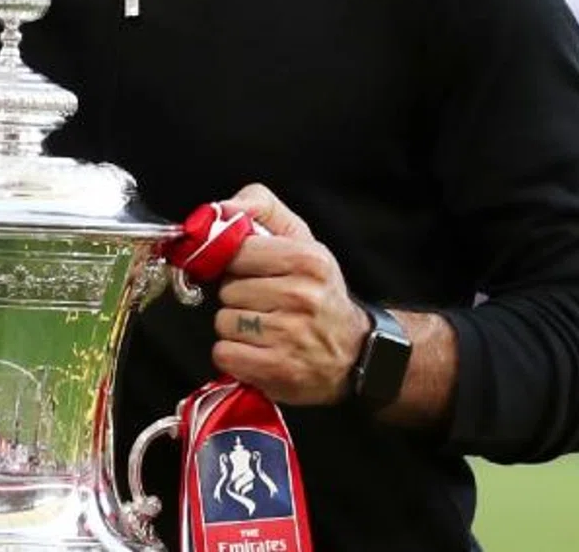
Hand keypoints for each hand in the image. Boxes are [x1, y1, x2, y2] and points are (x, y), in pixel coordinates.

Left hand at [210, 183, 369, 406]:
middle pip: (228, 290)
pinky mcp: (279, 370)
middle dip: (238, 298)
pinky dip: (235, 355)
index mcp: (308, 259)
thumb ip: (261, 208)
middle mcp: (302, 296)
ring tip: (264, 328)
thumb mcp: (301, 239)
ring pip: (224, 322)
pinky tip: (258, 351)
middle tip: (265, 304)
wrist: (356, 353)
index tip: (250, 272)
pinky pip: (225, 354)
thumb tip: (222, 207)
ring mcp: (291, 336)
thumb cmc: (319, 292)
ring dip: (236, 328)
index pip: (237, 252)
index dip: (236, 264)